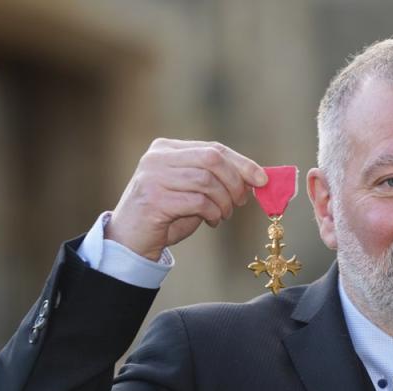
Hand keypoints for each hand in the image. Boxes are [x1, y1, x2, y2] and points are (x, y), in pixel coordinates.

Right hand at [106, 139, 267, 260]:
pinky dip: (213, 213)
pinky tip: (212, 221)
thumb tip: (256, 177)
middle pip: (213, 160)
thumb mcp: (191, 190)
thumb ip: (214, 178)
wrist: (130, 241)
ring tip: (223, 215)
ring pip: (207, 181)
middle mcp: (157, 158)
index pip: (213, 148)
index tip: (262, 180)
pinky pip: (198, 201)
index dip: (242, 163)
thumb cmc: (166, 215)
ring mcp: (153, 177)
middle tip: (240, 202)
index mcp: (166, 148)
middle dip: (235, 182)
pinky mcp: (154, 199)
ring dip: (224, 202)